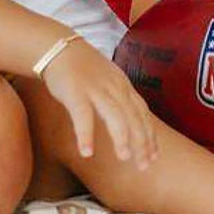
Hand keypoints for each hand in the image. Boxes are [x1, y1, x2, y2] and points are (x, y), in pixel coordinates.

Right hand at [41, 38, 158, 168]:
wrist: (59, 48)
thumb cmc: (83, 68)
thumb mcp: (108, 80)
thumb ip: (120, 98)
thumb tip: (131, 123)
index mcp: (123, 85)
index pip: (142, 113)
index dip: (150, 135)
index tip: (154, 156)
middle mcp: (113, 87)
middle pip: (133, 117)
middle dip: (141, 142)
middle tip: (144, 166)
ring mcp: (95, 88)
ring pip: (114, 115)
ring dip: (121, 138)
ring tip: (124, 158)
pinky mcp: (75, 91)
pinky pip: (82, 115)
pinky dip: (85, 134)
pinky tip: (86, 152)